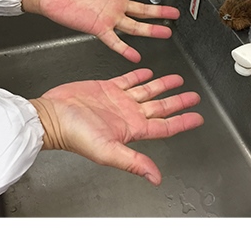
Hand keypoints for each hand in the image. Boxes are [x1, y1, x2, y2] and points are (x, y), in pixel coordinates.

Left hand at [21, 0, 179, 62]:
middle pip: (144, 9)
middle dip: (160, 12)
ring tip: (165, 33)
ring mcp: (108, 16)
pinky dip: (124, 49)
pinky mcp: (98, 27)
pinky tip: (134, 55)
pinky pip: (114, 41)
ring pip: (135, 26)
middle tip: (174, 14)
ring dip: (150, 30)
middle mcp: (115, 3)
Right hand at [29, 69, 202, 184]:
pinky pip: (128, 80)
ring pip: (147, 91)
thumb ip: (133, 162)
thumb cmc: (75, 135)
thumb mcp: (108, 151)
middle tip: (193, 96)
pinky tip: (147, 72)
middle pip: (160, 107)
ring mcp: (119, 101)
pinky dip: (139, 75)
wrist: (53, 115)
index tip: (197, 117)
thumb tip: (156, 178)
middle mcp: (128, 115)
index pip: (165, 126)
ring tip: (176, 80)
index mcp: (132, 130)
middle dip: (178, 101)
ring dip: (162, 85)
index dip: (182, 121)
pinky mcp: (107, 88)